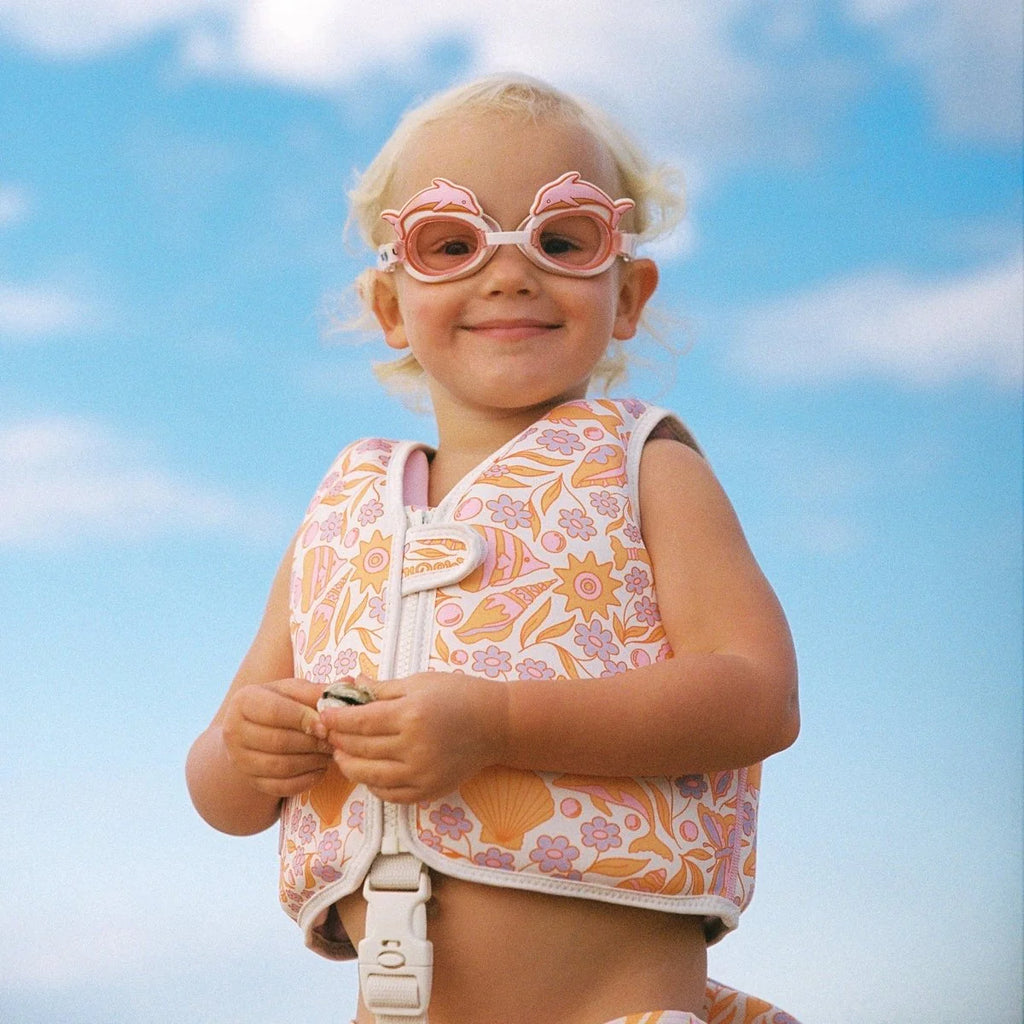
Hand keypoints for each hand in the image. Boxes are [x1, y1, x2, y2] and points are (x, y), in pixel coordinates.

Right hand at [221, 678, 331, 796]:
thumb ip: (317, 690)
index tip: (326, 725)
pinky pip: (280, 787)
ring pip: (280, 766)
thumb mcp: (294, 691)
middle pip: (278, 742)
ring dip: (311, 761)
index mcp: (244, 701)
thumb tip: (349, 683)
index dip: (303, 719)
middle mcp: (233, 731)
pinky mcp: (250, 781)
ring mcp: (239, 760)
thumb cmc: (279, 705)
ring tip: (330, 754)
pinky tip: (320, 769)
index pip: (275, 712)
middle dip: (312, 743)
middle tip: (334, 741)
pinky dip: (305, 780)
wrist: (252, 731)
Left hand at [320, 673, 507, 803]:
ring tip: (342, 755)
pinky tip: (367, 772)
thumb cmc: (458, 695)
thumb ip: (382, 689)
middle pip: (361, 749)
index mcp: (411, 715)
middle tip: (329, 734)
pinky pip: (390, 795)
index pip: (360, 722)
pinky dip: (373, 785)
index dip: (336, 719)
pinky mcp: (429, 790)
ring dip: (349, 766)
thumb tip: (350, 685)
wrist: (497, 724)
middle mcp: (415, 747)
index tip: (324, 714)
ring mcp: (422, 773)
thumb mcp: (420, 682)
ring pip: (370, 776)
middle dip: (339, 741)